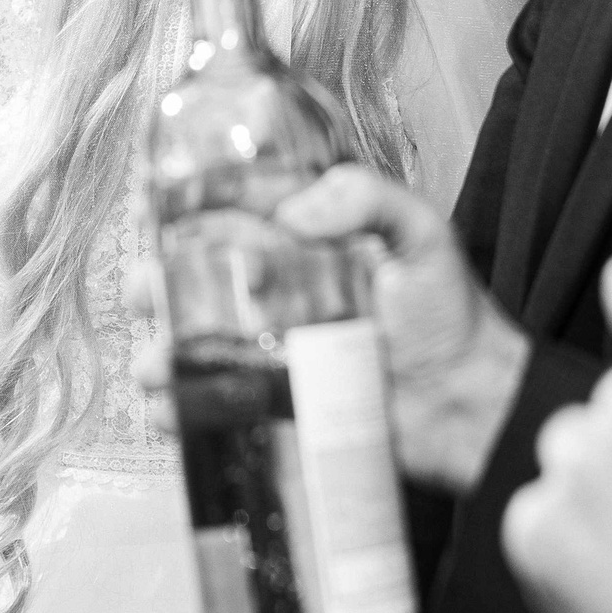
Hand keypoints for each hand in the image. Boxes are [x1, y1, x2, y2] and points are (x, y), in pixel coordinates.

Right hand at [127, 166, 530, 491]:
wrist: (472, 405)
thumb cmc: (452, 314)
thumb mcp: (422, 235)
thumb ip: (369, 200)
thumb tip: (296, 210)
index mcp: (310, 237)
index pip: (240, 208)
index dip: (192, 203)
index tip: (155, 205)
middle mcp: (284, 286)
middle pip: (204, 275)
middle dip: (160, 281)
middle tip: (140, 292)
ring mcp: (276, 344)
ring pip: (202, 339)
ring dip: (165, 350)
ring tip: (151, 366)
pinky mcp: (278, 398)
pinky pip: (221, 399)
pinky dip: (189, 407)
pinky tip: (170, 412)